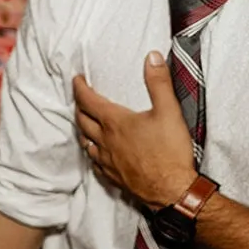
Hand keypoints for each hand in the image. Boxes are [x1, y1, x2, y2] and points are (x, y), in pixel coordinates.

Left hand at [73, 53, 196, 209]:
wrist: (172, 191)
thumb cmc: (170, 152)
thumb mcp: (169, 111)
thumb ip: (159, 83)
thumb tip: (152, 57)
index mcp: (115, 123)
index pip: (88, 100)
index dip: (79, 87)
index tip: (76, 79)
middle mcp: (105, 141)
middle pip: (81, 120)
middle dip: (79, 107)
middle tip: (81, 98)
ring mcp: (106, 161)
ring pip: (85, 142)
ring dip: (82, 130)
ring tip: (86, 123)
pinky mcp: (112, 176)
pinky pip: (94, 162)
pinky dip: (92, 152)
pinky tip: (97, 152)